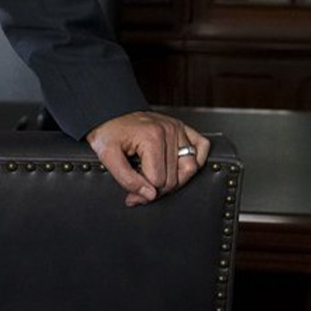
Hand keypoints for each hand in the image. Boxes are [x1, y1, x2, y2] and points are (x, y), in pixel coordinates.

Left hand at [85, 110, 211, 207]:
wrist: (110, 115)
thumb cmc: (109, 133)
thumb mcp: (107, 157)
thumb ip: (127, 179)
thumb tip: (149, 195)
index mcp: (152, 136)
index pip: (158, 181)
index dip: (143, 190)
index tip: (132, 188)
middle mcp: (169, 130)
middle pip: (174, 178)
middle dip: (156, 188)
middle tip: (141, 184)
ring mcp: (178, 128)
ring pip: (190, 168)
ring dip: (175, 178)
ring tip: (157, 175)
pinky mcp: (184, 128)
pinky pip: (202, 147)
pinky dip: (195, 160)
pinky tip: (177, 165)